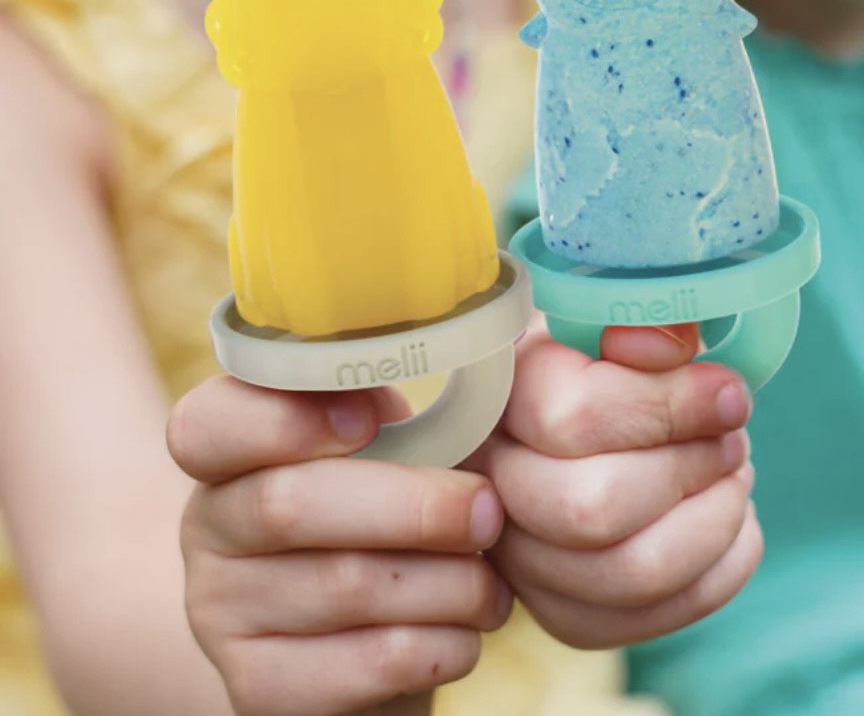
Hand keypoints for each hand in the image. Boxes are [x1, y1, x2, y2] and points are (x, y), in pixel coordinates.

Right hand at [167, 377, 512, 715]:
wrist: (354, 644)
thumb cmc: (386, 514)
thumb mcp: (385, 446)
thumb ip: (394, 401)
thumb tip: (468, 346)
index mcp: (228, 451)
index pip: (206, 424)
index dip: (281, 419)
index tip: (368, 419)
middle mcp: (208, 528)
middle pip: (290, 506)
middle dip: (413, 507)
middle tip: (488, 510)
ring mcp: (220, 615)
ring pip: (344, 588)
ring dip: (446, 583)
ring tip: (492, 581)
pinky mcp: (259, 690)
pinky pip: (362, 666)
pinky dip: (439, 645)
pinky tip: (467, 632)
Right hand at [471, 319, 759, 648]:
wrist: (574, 413)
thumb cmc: (604, 359)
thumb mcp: (618, 320)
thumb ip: (645, 322)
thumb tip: (669, 347)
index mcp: (503, 393)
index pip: (576, 418)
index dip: (671, 408)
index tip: (730, 393)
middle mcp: (489, 482)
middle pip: (594, 508)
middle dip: (692, 470)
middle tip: (734, 438)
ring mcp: (518, 560)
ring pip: (629, 574)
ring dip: (713, 523)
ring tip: (736, 476)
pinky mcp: (561, 612)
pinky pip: (649, 620)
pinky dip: (717, 572)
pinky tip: (732, 523)